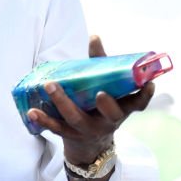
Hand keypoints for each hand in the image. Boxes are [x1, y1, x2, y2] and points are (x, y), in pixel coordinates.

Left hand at [26, 35, 154, 163]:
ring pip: (77, 119)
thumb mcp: (106, 88)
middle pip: (111, 114)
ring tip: (50, 86)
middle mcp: (109, 121)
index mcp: (122, 108)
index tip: (149, 85)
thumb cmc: (99, 107)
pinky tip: (32, 111)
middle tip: (100, 93)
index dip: (145, 96)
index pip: (138, 103)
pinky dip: (44, 119)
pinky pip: (56, 128)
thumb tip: (94, 37)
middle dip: (107, 104)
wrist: (89, 143)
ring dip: (63, 103)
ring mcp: (88, 129)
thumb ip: (100, 64)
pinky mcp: (69, 135)